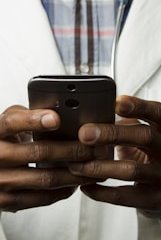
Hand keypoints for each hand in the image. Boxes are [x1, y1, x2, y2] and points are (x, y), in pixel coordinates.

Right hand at [0, 105, 103, 211]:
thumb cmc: (3, 141)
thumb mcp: (8, 123)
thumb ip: (27, 116)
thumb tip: (59, 113)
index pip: (12, 123)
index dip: (34, 121)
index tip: (56, 119)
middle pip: (38, 152)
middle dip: (72, 149)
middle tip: (94, 147)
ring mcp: (2, 181)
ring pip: (46, 178)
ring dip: (75, 172)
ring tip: (94, 165)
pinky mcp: (9, 201)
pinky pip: (42, 198)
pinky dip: (64, 190)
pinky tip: (76, 182)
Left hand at [69, 96, 160, 216]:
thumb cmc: (147, 151)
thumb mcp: (143, 132)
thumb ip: (125, 123)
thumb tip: (92, 117)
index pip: (156, 112)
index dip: (138, 107)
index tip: (116, 103)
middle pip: (144, 137)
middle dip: (111, 134)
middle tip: (85, 134)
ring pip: (131, 169)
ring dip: (99, 166)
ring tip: (76, 164)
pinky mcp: (153, 199)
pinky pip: (125, 197)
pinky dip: (101, 192)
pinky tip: (86, 185)